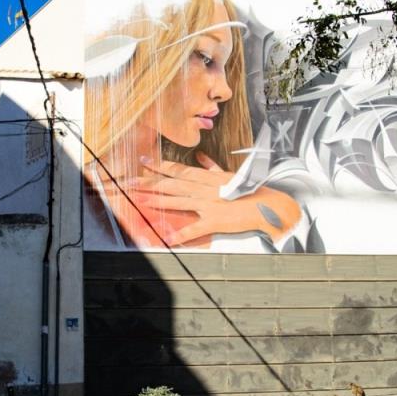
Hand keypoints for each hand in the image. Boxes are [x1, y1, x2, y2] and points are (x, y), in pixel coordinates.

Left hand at [134, 153, 301, 246]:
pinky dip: (183, 234)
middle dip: (150, 182)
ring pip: (178, 201)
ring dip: (158, 201)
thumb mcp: (229, 175)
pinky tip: (170, 238)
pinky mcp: (215, 220)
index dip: (159, 165)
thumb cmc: (248, 190)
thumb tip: (201, 157)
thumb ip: (212, 167)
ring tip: (141, 201)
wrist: (266, 204)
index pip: (178, 169)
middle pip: (172, 184)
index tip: (142, 160)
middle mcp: (204, 188)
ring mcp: (209, 203)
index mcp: (206, 177)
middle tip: (131, 181)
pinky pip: (196, 228)